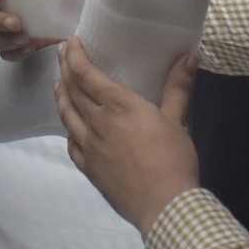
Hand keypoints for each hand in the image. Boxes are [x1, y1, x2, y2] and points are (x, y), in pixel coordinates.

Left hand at [54, 40, 200, 233]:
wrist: (163, 205)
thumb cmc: (173, 160)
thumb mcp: (177, 120)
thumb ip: (177, 87)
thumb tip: (189, 57)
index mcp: (118, 105)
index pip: (86, 74)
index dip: (75, 56)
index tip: (71, 42)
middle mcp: (97, 122)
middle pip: (72, 89)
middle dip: (64, 68)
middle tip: (61, 53)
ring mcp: (89, 146)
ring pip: (66, 114)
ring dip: (60, 94)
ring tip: (59, 83)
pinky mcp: (88, 168)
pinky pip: (71, 143)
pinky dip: (68, 128)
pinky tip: (71, 127)